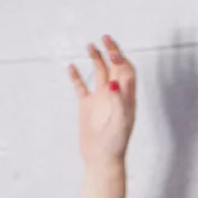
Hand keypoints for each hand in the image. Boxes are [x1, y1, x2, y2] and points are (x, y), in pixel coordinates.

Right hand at [69, 36, 136, 165]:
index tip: (112, 53)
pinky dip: (75, 76)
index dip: (122, 59)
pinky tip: (70, 66)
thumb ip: (118, 102)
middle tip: (105, 38)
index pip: (128, 71)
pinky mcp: (87, 106)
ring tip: (90, 45)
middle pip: (116, 67)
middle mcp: (115, 96)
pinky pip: (80, 86)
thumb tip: (114, 82)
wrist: (102, 160)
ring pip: (99, 73)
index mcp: (127, 98)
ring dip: (96, 58)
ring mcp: (101, 99)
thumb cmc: (115, 144)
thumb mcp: (120, 122)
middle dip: (112, 51)